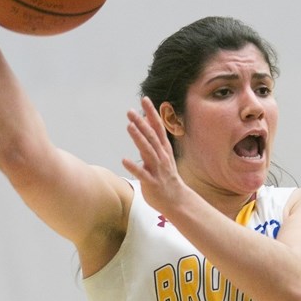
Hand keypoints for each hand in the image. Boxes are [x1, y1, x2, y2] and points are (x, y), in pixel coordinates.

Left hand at [122, 96, 184, 211]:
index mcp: (164, 149)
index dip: (151, 113)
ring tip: (129, 126)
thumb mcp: (163, 156)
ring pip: (147, 151)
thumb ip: (153, 141)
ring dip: (138, 138)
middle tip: (130, 111)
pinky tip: (124, 160)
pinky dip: (134, 166)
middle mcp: (161, 156)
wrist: (177, 200)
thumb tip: (145, 124)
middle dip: (141, 123)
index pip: (158, 127)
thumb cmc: (166, 177)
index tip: (144, 99)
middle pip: (151, 136)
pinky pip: (142, 173)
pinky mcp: (152, 182)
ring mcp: (157, 169)